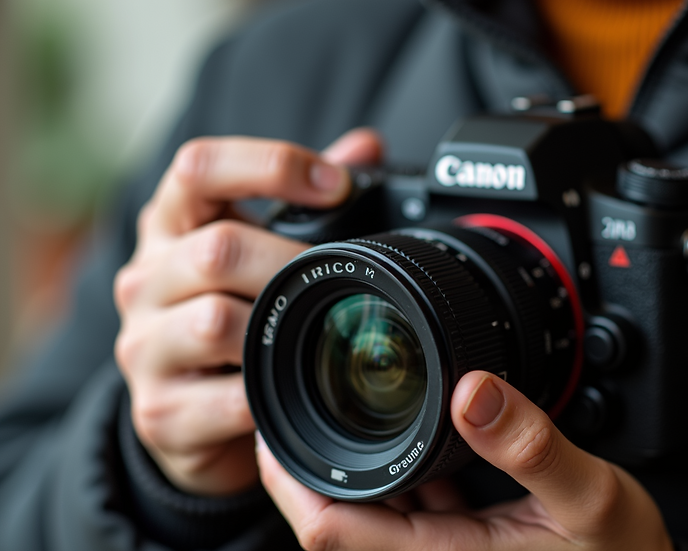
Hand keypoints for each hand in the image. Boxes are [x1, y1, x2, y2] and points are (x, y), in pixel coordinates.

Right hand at [114, 129, 382, 494]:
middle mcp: (145, 281)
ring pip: (214, 321)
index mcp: (170, 227)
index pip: (198, 168)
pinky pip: (228, 399)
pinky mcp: (160, 412)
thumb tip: (365, 147)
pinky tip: (294, 389)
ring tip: (314, 334)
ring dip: (279, 327)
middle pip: (215, 249)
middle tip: (340, 277)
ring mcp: (145, 347)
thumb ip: (307, 196)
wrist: (187, 414)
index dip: (270, 165)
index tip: (337, 183)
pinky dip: (273, 395)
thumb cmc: (229, 313)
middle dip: (291, 261)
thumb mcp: (258, 246)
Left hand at [258, 371, 674, 549]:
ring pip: (367, 512)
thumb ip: (534, 448)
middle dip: (304, 466)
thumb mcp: (593, 498)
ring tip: (334, 408)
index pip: (333, 529)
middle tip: (288, 402)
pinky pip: (404, 508)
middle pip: (334, 521)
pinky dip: (391, 471)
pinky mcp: (457, 543)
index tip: (273, 425)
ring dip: (343, 467)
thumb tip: (474, 388)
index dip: (291, 478)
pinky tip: (404, 433)